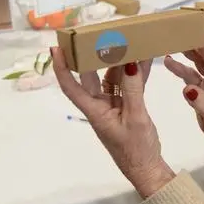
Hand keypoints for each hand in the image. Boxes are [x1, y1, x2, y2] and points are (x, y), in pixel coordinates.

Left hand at [52, 48, 174, 197]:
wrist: (148, 170)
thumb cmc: (136, 149)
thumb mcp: (136, 119)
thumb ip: (133, 90)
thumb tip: (130, 63)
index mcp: (94, 111)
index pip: (71, 87)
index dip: (62, 69)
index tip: (55, 49)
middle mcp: (100, 106)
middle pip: (91, 77)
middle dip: (92, 56)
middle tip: (96, 34)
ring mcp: (113, 106)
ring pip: (112, 78)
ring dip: (120, 62)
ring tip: (126, 40)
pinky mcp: (128, 107)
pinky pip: (129, 86)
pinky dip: (135, 74)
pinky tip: (144, 59)